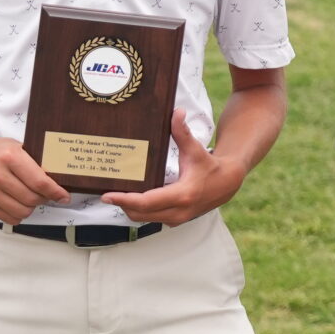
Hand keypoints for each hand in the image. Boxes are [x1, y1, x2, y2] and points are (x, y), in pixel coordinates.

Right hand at [0, 127, 67, 223]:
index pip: (39, 182)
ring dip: (32, 207)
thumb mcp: (19, 147)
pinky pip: (9, 218)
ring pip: (22, 212)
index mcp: (10, 157)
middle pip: (31, 199)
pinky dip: (19, 214)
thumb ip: (36, 163)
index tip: (64, 196)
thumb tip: (59, 181)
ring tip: (32, 198)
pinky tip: (19, 204)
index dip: (55, 192)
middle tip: (47, 194)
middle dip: (44, 199)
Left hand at [102, 112, 245, 225]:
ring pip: (144, 218)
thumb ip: (182, 132)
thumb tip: (176, 112)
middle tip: (107, 193)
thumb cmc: (210, 166)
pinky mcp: (176, 220)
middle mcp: (179, 211)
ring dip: (130, 208)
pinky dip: (140, 211)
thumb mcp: (195, 150)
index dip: (125, 199)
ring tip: (117, 196)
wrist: (227, 183)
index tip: (108, 195)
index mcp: (183, 194)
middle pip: (140, 213)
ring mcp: (177, 218)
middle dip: (122, 204)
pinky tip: (133, 200)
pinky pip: (151, 218)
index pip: (146, 202)